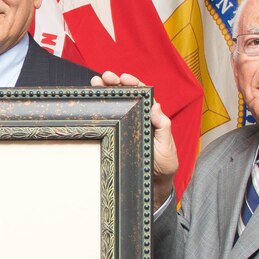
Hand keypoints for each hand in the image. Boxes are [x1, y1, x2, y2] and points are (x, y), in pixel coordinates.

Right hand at [91, 71, 177, 205]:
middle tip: (103, 77)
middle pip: (126, 95)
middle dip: (114, 83)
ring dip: (104, 92)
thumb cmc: (164, 164)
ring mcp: (127, 125)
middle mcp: (138, 117)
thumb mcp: (166, 146)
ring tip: (94, 83)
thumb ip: (163, 127)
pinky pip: (109, 119)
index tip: (123, 77)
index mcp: (152, 116)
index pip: (142, 94)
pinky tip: (91, 102)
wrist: (153, 181)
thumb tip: (156, 106)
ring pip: (115, 104)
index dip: (133, 83)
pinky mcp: (118, 135)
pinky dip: (100, 109)